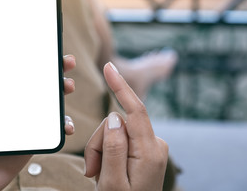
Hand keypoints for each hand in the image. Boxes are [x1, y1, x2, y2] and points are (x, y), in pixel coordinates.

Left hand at [0, 51, 75, 190]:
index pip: (18, 72)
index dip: (33, 59)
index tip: (46, 47)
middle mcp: (14, 106)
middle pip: (39, 84)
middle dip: (55, 72)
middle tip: (67, 63)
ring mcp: (26, 122)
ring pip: (50, 103)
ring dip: (63, 93)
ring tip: (69, 87)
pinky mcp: (34, 139)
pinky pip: (53, 129)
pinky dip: (64, 125)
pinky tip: (66, 124)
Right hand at [84, 62, 167, 190]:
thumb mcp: (111, 182)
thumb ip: (113, 147)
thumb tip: (114, 116)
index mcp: (150, 152)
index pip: (135, 110)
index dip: (121, 87)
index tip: (109, 67)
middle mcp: (155, 144)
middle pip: (118, 123)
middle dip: (99, 141)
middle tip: (91, 169)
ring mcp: (150, 146)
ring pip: (116, 131)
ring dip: (101, 149)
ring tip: (98, 173)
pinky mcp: (144, 148)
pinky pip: (120, 138)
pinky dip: (107, 151)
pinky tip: (106, 169)